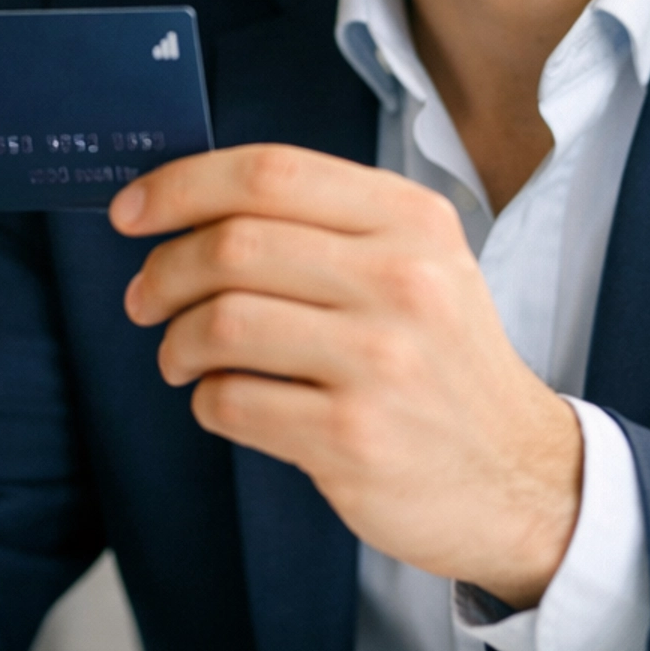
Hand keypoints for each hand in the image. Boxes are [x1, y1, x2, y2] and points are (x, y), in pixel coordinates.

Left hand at [113, 145, 581, 606]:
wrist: (516, 476)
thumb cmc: (444, 364)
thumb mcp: (420, 265)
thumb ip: (327, 225)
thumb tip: (193, 206)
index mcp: (412, 221)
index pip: (271, 173)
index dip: (182, 185)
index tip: (132, 211)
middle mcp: (403, 281)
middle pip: (234, 245)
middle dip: (162, 272)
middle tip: (143, 298)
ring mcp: (382, 361)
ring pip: (222, 324)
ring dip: (177, 342)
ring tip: (181, 358)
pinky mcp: (353, 437)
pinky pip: (232, 403)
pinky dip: (207, 402)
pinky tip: (227, 402)